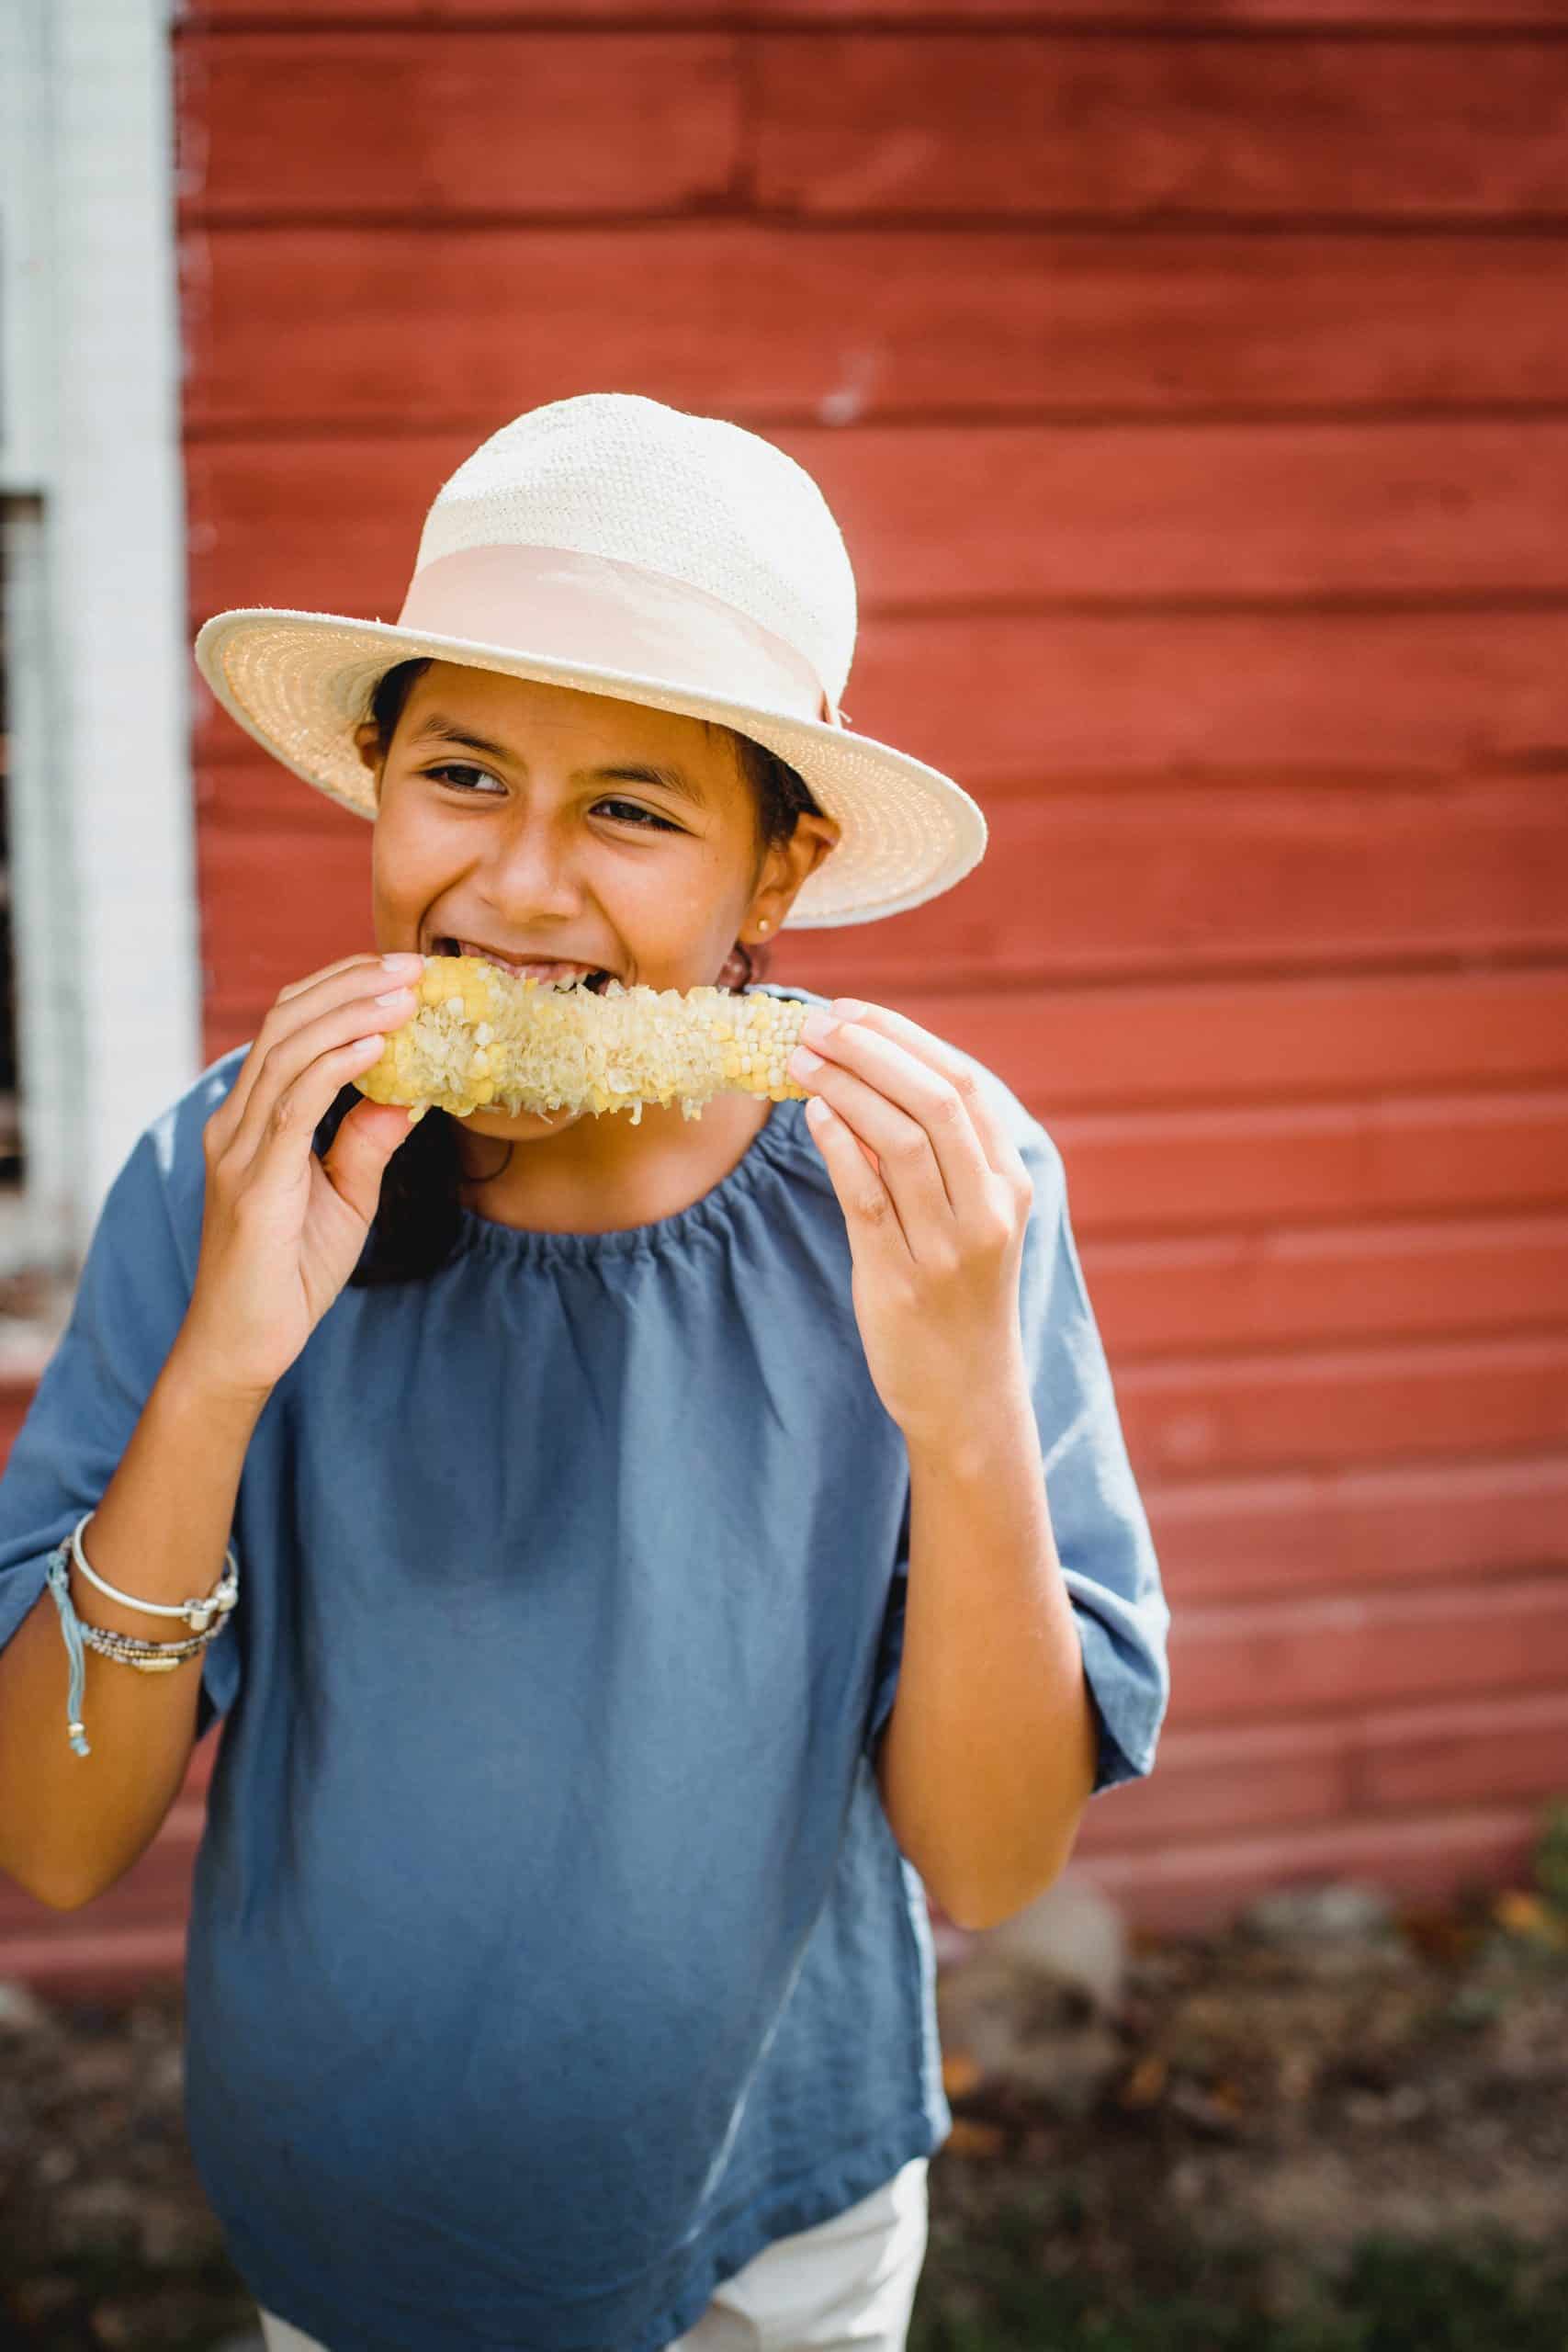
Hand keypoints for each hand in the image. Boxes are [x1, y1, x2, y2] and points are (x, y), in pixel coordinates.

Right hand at [178, 952, 425, 1402]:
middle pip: (286, 1022)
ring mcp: (237, 1149)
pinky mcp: (254, 1182)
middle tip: (414, 966)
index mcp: (250, 1119)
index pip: (288, 1027)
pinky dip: (335, 1065)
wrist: (243, 1346)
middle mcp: (234, 1122)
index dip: (340, 988)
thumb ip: (368, 1143)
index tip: (400, 970)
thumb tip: (410, 1091)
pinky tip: (376, 1045)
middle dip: (352, 984)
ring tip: (407, 993)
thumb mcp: (346, 1198)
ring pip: (288, 1051)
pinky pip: (293, 1105)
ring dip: (352, 1013)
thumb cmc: (290, 1275)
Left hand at [789, 997, 1035, 1448]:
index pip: (964, 1084)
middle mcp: (989, 1207)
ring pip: (903, 1141)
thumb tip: (865, 1077)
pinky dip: (840, 1146)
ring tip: (802, 1061)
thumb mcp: (970, 1218)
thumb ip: (937, 1155)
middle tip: (816, 1025)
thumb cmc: (959, 1294)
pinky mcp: (901, 1278)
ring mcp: (949, 1245)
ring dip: (847, 1088)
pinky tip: (813, 1114)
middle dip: (871, 1051)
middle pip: (936, 1102)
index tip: (851, 1010)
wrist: (967, 1394)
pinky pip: (868, 1197)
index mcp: (1010, 1182)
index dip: (904, 1038)